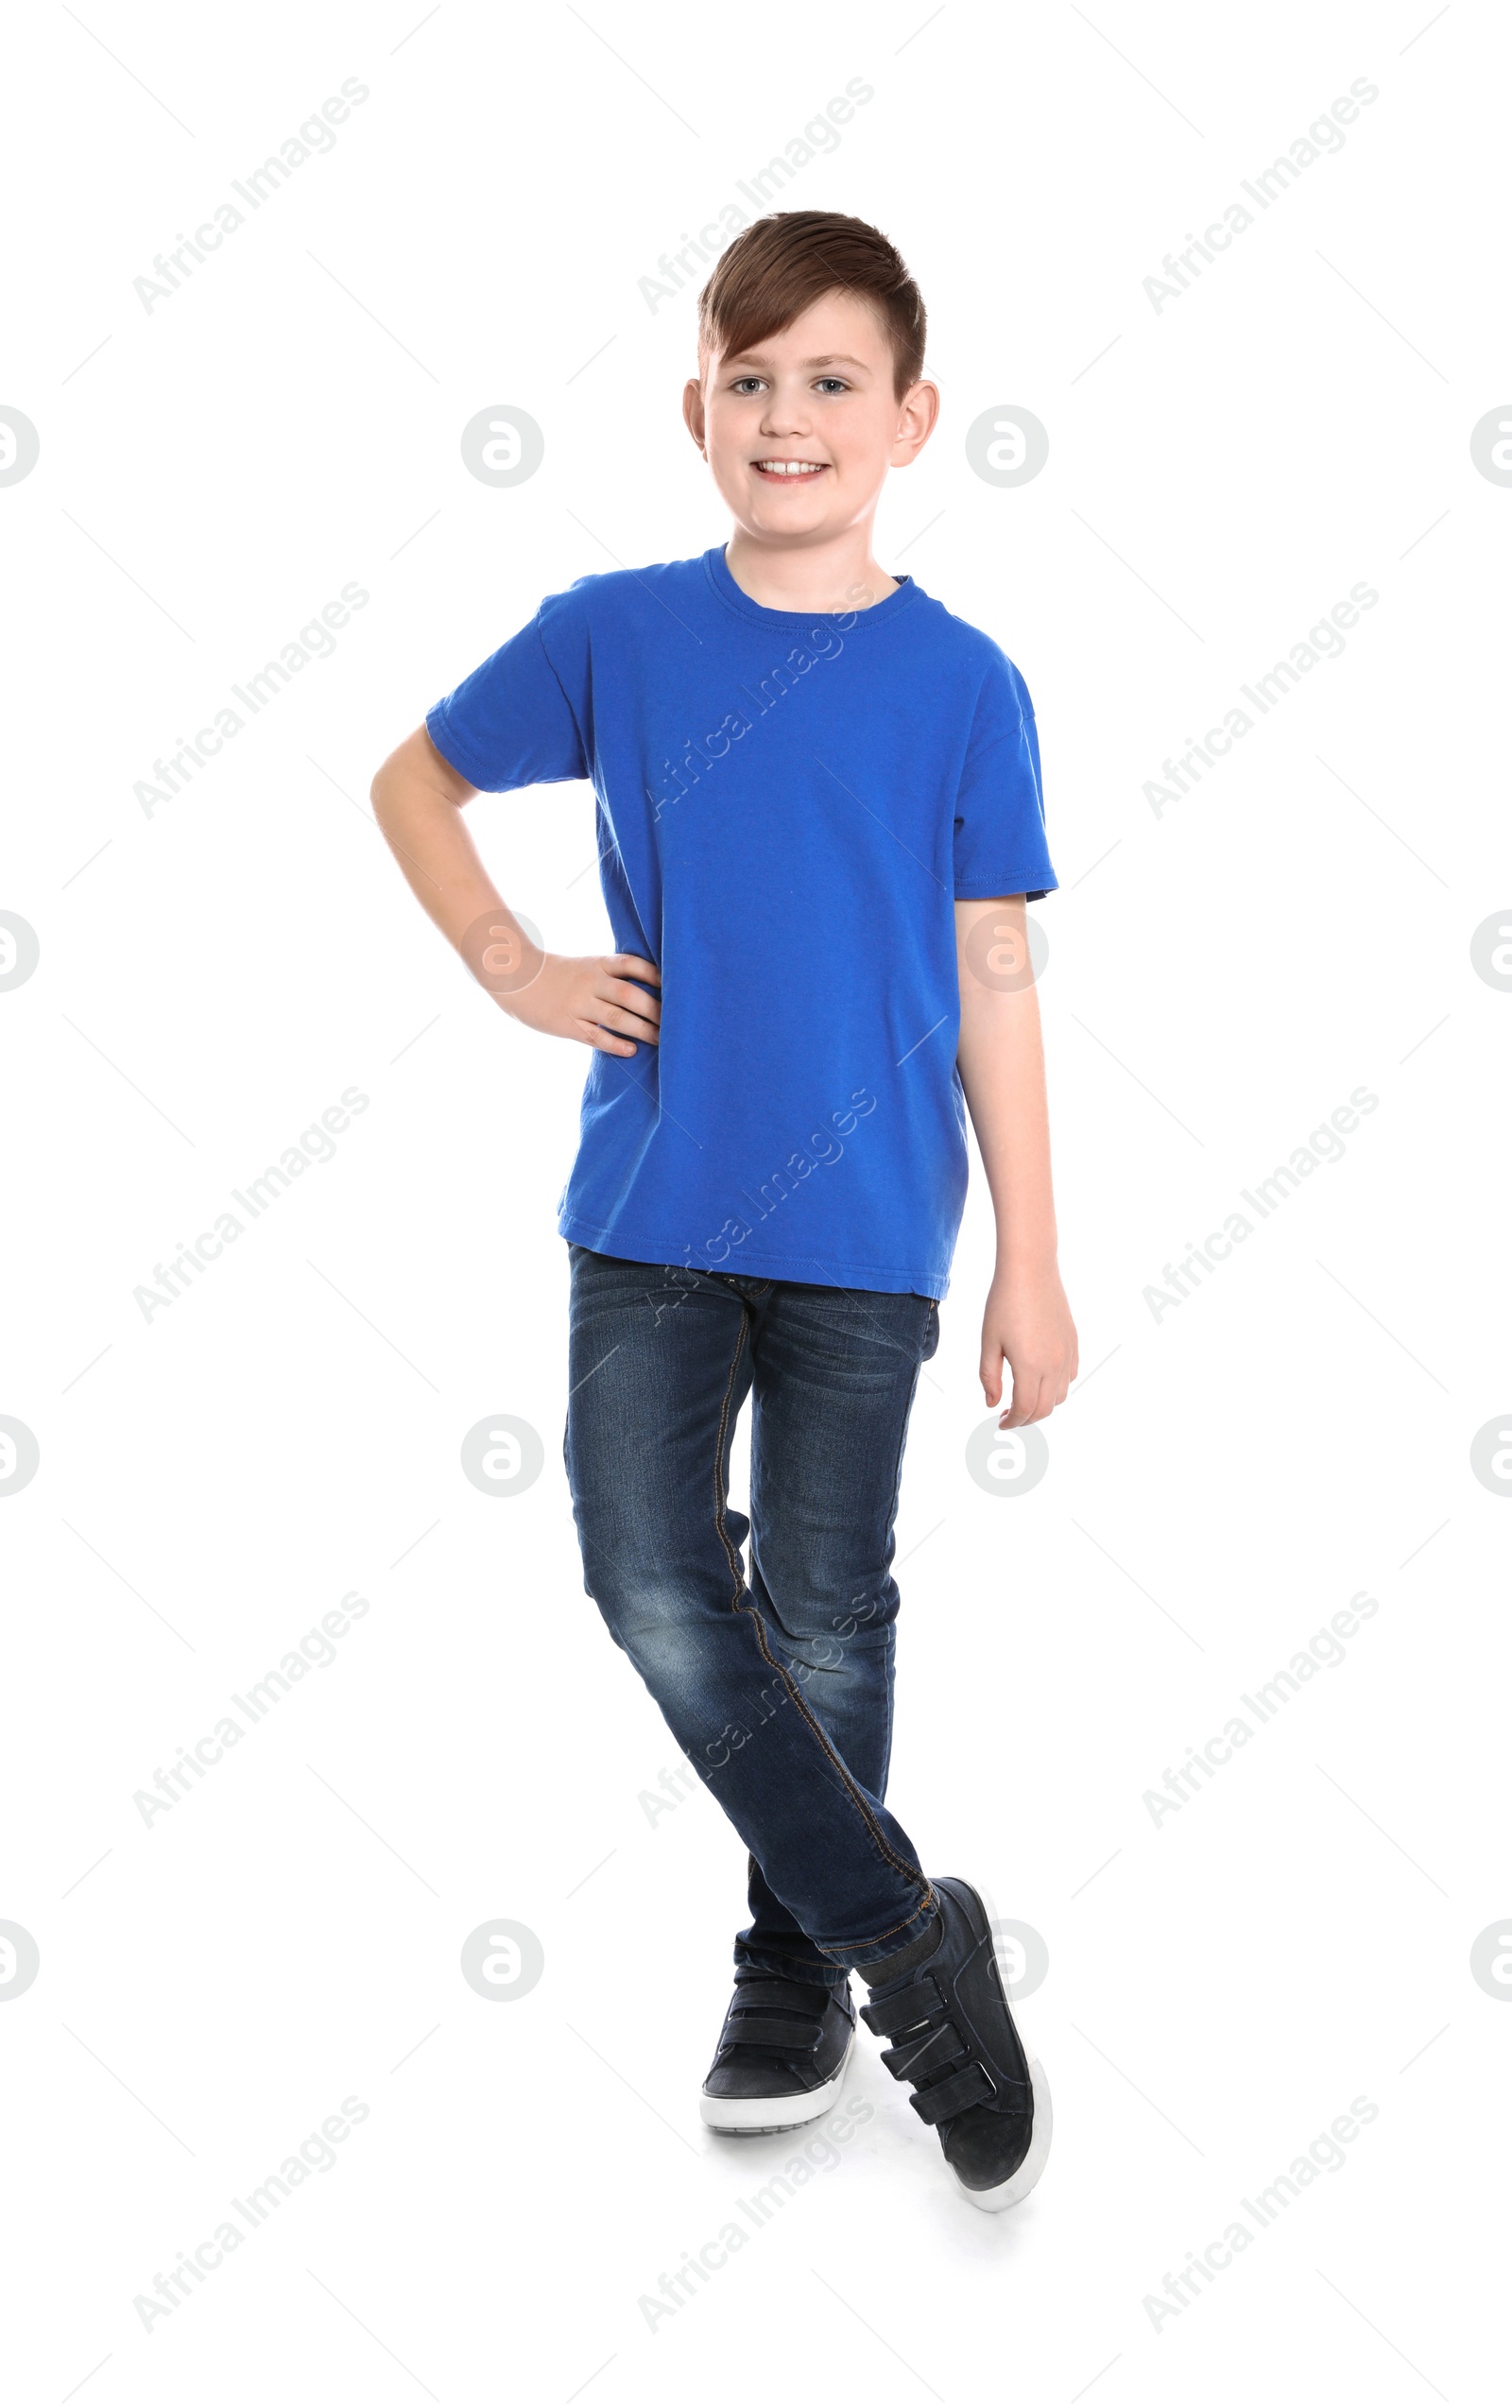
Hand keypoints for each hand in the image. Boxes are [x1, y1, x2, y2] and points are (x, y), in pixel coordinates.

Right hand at [501, 949, 660, 1056]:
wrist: (516, 979)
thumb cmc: (560, 975)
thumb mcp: (586, 966)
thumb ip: (612, 976)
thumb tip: (649, 990)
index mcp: (598, 964)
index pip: (632, 964)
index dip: (654, 974)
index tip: (676, 986)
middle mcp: (590, 982)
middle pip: (629, 994)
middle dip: (654, 1009)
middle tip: (676, 1022)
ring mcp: (578, 1004)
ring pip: (616, 1018)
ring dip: (642, 1030)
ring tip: (661, 1040)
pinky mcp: (567, 1025)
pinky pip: (595, 1036)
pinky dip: (615, 1044)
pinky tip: (631, 1050)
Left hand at [980, 1259, 1077, 1426]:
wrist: (1031, 1270)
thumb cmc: (1004, 1303)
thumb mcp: (989, 1342)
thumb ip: (989, 1377)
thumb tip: (992, 1404)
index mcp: (1030, 1366)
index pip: (1025, 1409)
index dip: (1011, 1422)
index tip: (999, 1422)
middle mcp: (1054, 1364)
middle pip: (1044, 1408)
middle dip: (1026, 1418)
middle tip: (1007, 1414)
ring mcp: (1067, 1354)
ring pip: (1060, 1395)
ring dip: (1042, 1404)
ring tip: (1022, 1397)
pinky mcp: (1073, 1342)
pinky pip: (1070, 1376)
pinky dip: (1056, 1387)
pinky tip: (1039, 1378)